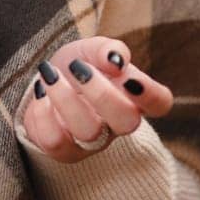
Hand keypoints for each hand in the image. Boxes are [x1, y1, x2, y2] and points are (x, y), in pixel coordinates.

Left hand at [20, 36, 174, 162]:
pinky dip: (43, 113)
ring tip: (49, 74)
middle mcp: (117, 123)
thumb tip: (117, 60)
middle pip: (127, 122)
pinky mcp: (63, 150)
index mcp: (132, 96)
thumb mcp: (91, 49)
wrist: (45, 81)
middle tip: (78, 68)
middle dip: (102, 93)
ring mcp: (91, 141)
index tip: (128, 77)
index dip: (151, 94)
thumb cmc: (77, 65)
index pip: (159, 103)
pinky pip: (55, 141)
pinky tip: (40, 94)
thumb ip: (107, 49)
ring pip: (88, 132)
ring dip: (65, 98)